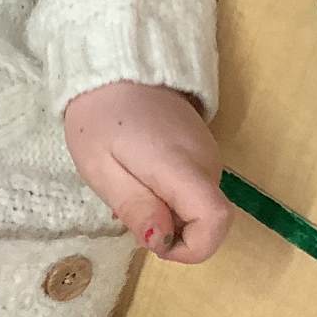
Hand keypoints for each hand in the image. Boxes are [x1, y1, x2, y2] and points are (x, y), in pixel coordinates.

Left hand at [64, 80, 231, 263]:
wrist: (115, 67)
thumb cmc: (100, 119)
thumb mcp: (102, 170)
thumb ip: (135, 207)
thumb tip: (161, 243)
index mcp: (181, 166)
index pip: (216, 221)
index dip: (191, 248)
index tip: (155, 242)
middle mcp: (206, 163)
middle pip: (207, 219)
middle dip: (171, 232)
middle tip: (128, 206)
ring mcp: (208, 154)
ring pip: (198, 206)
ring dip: (167, 213)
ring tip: (131, 185)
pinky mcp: (203, 149)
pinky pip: (193, 189)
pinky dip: (170, 196)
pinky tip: (141, 175)